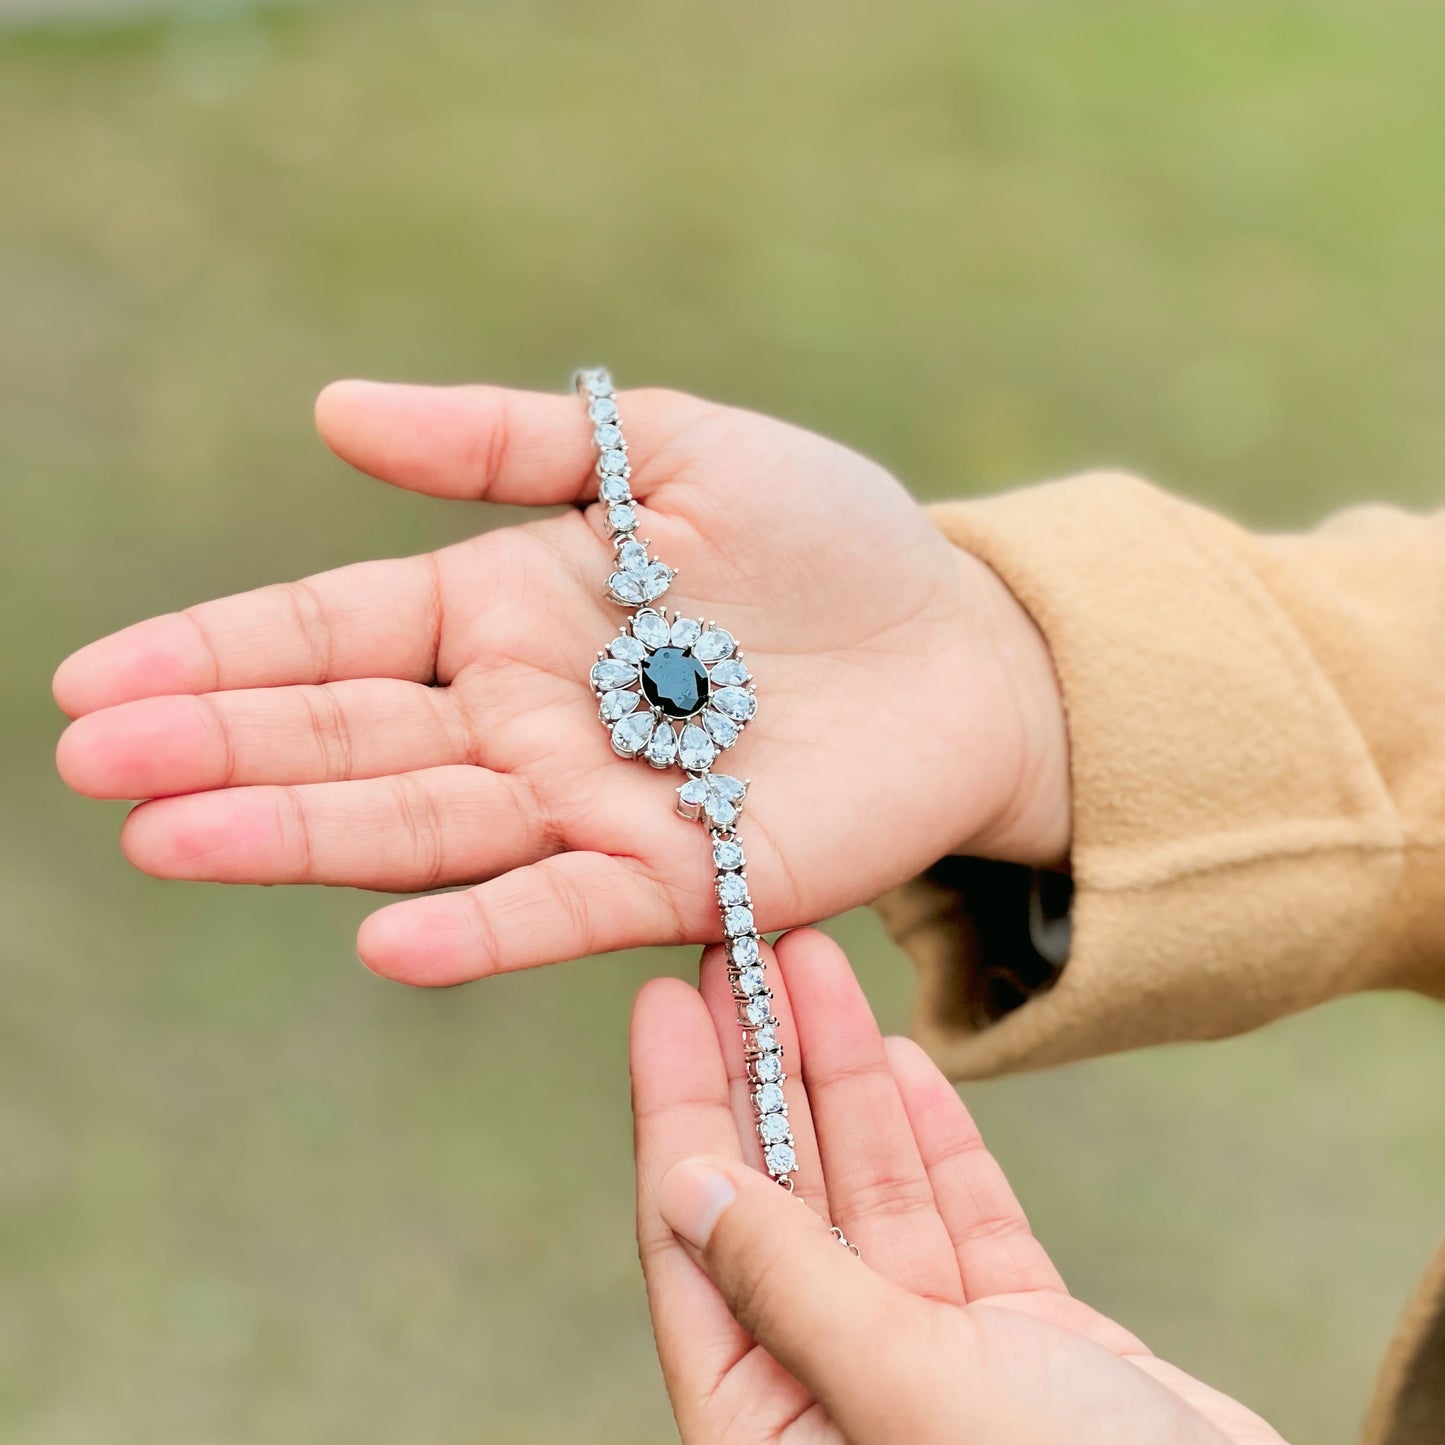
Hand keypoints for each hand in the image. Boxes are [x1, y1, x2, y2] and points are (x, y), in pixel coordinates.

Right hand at [54, 380, 1067, 983]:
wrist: (959, 643)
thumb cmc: (824, 541)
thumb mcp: (670, 447)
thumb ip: (508, 444)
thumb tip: (332, 414)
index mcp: (507, 613)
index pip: (335, 634)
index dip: (217, 654)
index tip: (96, 680)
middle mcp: (527, 720)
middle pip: (351, 739)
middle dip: (221, 749)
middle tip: (92, 765)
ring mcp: (595, 806)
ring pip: (426, 828)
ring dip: (301, 837)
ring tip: (172, 839)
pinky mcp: (682, 877)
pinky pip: (565, 906)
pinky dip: (482, 928)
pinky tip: (386, 938)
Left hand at [633, 929, 1284, 1443]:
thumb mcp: (904, 1391)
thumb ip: (790, 1288)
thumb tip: (683, 1186)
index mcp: (770, 1426)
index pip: (691, 1239)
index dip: (676, 1108)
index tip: (663, 1004)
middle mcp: (837, 1386)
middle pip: (776, 1192)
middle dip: (757, 1065)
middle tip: (736, 952)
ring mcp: (933, 1356)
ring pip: (868, 1185)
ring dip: (841, 1073)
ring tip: (812, 964)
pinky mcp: (1018, 1335)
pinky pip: (957, 1211)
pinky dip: (930, 1133)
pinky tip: (895, 1053)